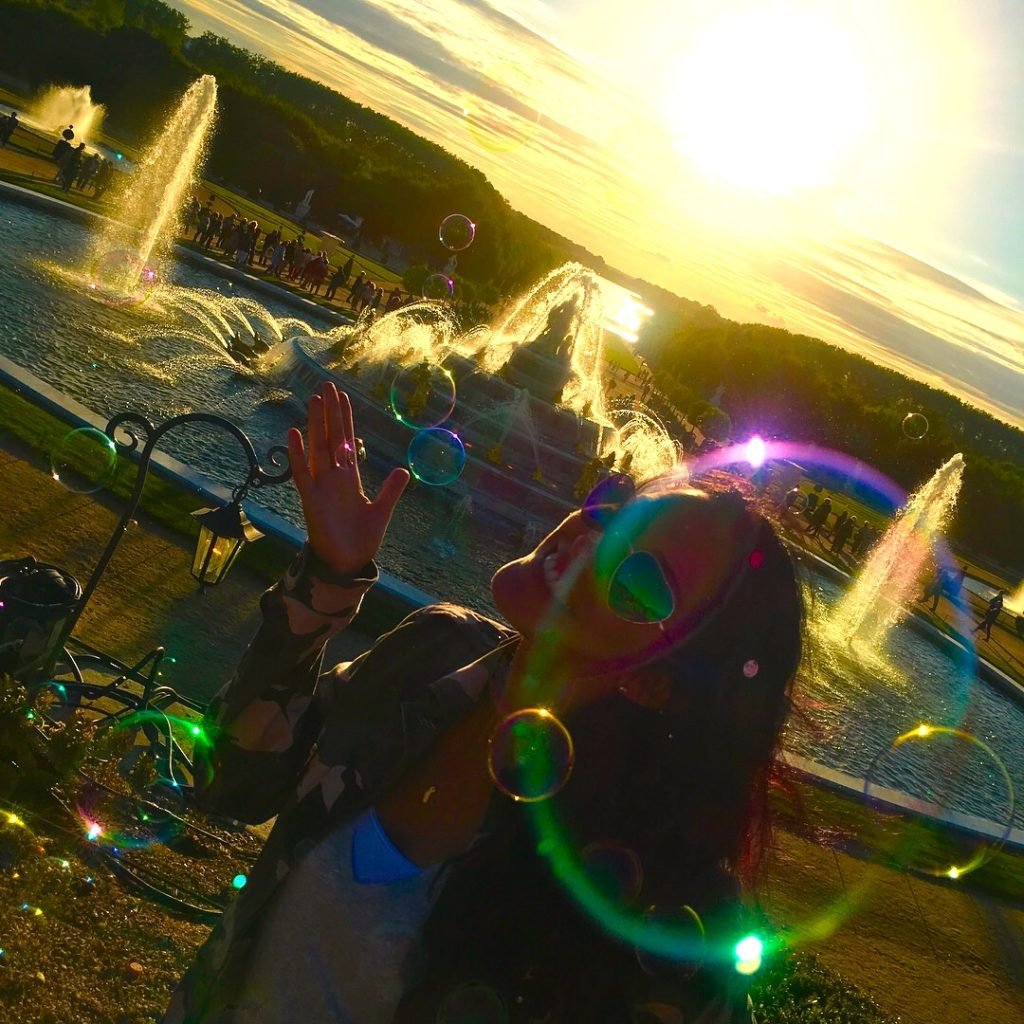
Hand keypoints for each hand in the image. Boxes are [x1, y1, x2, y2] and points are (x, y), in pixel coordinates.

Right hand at [287, 382, 408, 576]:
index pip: (346, 441)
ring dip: (315, 424)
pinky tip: (293, 433)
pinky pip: (302, 473)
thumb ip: (390, 490)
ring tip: (314, 399)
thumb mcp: (381, 511)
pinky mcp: (311, 499)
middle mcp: (333, 477)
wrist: (347, 562)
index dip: (345, 419)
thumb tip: (403, 471)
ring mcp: (321, 485)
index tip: (342, 397)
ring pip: (317, 447)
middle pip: (330, 437)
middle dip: (330, 412)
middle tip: (327, 385)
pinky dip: (297, 454)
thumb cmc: (361, 539)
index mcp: (349, 478)